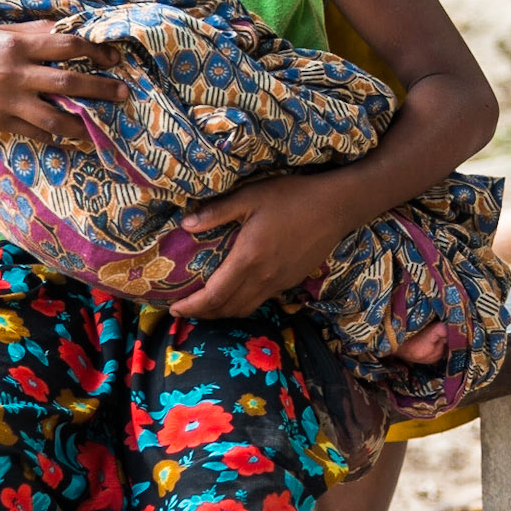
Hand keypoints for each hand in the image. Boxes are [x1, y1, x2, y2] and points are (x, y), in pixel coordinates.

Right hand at [0, 23, 127, 147]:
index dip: (95, 50)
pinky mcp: (2, 122)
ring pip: (55, 117)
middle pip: (68, 83)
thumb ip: (31, 31)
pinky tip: (73, 137)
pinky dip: (56, 137)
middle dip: (100, 88)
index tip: (114, 56)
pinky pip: (36, 133)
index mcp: (16, 45)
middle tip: (123, 93)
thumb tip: (65, 27)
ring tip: (100, 127)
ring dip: (83, 123)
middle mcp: (16, 74)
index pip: (66, 45)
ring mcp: (9, 102)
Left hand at [169, 175, 347, 319]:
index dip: (193, 307)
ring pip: (245, 309)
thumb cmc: (293, 197)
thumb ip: (217, 212)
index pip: (214, 296)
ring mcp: (279, 282)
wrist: (335, 207)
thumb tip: (186, 225)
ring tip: (207, 306)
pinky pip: (261, 300)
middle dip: (203, 314)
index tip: (175, 308)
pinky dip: (242, 303)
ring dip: (223, 312)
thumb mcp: (251, 196)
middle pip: (227, 309)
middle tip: (185, 309)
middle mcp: (263, 277)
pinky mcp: (290, 281)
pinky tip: (237, 292)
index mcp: (248, 258)